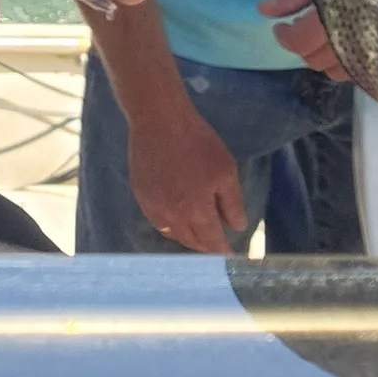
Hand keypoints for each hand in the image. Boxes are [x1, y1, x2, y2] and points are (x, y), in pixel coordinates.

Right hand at [127, 100, 246, 253]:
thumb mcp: (226, 170)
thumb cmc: (197, 142)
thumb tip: (237, 227)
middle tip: (216, 244)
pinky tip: (178, 217)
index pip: (212, 242)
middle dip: (206, 246)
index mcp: (196, 210)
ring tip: (198, 233)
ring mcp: (153, 207)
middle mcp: (172, 216)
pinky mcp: (140, 196)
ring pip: (173, 234)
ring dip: (188, 237)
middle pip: (191, 242)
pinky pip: (157, 221)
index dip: (223, 251)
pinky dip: (170, 225)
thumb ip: (232, 203)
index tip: (230, 256)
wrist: (159, 120)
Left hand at [257, 0, 377, 77]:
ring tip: (327, 34)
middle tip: (301, 26)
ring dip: (328, 58)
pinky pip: (368, 73)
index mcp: (340, 18)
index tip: (280, 24)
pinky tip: (354, 42)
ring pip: (342, 73)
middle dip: (303, 46)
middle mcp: (359, 44)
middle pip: (317, 62)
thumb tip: (265, 10)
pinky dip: (354, 63)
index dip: (284, 36)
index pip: (300, 43)